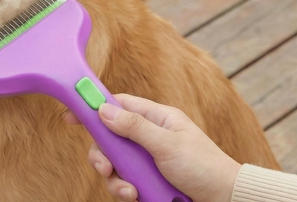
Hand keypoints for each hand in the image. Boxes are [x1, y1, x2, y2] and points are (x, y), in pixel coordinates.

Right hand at [64, 94, 239, 201]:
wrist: (225, 200)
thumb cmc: (204, 167)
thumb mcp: (167, 144)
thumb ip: (134, 127)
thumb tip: (103, 109)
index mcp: (156, 119)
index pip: (119, 105)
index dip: (94, 107)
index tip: (71, 114)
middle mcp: (148, 138)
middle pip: (110, 139)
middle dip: (102, 155)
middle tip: (103, 167)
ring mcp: (147, 161)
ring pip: (114, 165)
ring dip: (115, 180)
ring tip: (129, 192)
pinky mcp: (147, 182)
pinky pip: (124, 184)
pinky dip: (125, 191)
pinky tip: (135, 197)